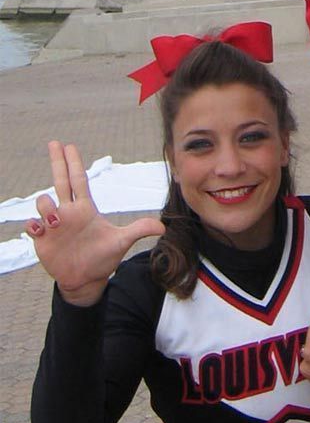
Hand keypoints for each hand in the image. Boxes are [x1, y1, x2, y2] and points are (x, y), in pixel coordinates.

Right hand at [25, 141, 164, 307]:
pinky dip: (33, 224)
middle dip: (57, 161)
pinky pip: (32, 225)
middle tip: (54, 142)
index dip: (74, 163)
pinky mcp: (43, 240)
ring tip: (56, 219)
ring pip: (44, 202)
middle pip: (60, 181)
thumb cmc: (103, 258)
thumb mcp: (121, 242)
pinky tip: (40, 228)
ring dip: (46, 206)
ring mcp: (54, 225)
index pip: (79, 180)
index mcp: (85, 209)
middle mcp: (68, 212)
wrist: (86, 280)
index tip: (68, 145)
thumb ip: (139, 230)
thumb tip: (163, 226)